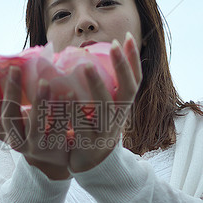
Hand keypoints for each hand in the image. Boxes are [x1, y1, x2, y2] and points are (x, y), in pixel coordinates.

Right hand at [0, 65, 71, 179]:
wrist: (55, 161)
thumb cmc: (37, 131)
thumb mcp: (22, 119)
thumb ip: (16, 101)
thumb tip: (11, 66)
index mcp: (3, 130)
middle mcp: (14, 140)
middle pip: (9, 115)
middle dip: (12, 90)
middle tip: (16, 69)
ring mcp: (33, 147)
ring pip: (34, 125)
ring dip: (39, 102)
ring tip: (44, 82)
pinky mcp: (52, 151)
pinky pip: (58, 129)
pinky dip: (62, 112)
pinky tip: (68, 94)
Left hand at [68, 34, 142, 172]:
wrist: (93, 165)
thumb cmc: (95, 128)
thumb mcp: (104, 107)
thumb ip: (102, 86)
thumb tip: (89, 55)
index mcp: (123, 106)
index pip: (135, 80)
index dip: (133, 60)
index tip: (127, 37)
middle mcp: (119, 117)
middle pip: (127, 90)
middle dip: (122, 66)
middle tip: (113, 44)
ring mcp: (106, 131)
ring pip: (105, 107)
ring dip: (97, 85)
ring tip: (86, 66)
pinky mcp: (89, 143)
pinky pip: (82, 125)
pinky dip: (75, 110)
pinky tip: (66, 95)